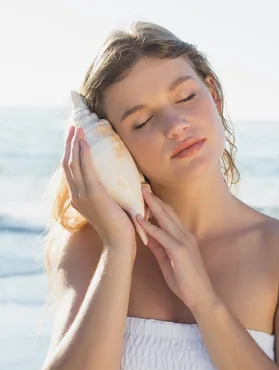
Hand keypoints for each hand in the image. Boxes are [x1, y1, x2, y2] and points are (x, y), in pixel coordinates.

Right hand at [63, 125, 139, 252]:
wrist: (119, 242)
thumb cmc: (119, 226)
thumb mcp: (108, 206)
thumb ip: (106, 194)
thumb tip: (116, 180)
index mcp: (78, 199)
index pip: (71, 171)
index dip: (71, 153)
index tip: (74, 139)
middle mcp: (76, 196)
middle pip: (68, 164)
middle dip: (70, 144)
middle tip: (73, 127)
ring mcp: (83, 195)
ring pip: (74, 163)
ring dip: (75, 144)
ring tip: (78, 128)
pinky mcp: (93, 194)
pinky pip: (86, 169)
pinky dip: (84, 154)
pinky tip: (84, 142)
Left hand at [136, 186, 217, 311]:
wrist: (200, 296)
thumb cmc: (185, 282)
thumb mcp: (167, 261)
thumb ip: (158, 247)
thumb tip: (146, 236)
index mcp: (184, 237)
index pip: (170, 216)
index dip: (158, 204)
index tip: (146, 195)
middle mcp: (185, 236)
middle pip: (168, 212)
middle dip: (154, 199)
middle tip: (142, 185)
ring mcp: (184, 242)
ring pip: (165, 219)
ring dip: (152, 206)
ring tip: (140, 193)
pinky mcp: (180, 251)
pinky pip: (162, 235)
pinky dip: (149, 226)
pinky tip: (139, 218)